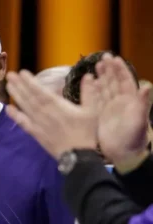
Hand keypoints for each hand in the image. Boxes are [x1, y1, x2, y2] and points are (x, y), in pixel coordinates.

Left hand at [5, 69, 98, 159]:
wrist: (77, 155)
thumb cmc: (86, 132)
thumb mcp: (92, 110)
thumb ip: (89, 92)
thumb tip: (88, 75)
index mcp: (57, 106)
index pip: (40, 91)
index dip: (30, 82)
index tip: (22, 72)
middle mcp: (44, 113)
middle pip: (29, 97)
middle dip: (19, 85)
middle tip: (9, 75)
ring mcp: (38, 123)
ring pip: (25, 107)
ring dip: (16, 96)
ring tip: (8, 85)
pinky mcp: (36, 133)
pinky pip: (23, 123)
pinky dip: (15, 116)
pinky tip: (8, 109)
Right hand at [93, 53, 150, 170]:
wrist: (123, 154)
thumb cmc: (134, 138)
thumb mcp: (140, 120)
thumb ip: (143, 103)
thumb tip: (146, 86)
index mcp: (131, 101)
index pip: (125, 81)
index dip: (120, 70)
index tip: (114, 58)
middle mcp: (120, 102)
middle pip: (114, 82)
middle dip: (109, 70)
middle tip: (103, 57)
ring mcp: (109, 109)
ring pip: (105, 89)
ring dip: (101, 78)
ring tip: (96, 66)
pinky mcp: (99, 116)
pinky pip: (96, 100)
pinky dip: (92, 90)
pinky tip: (89, 84)